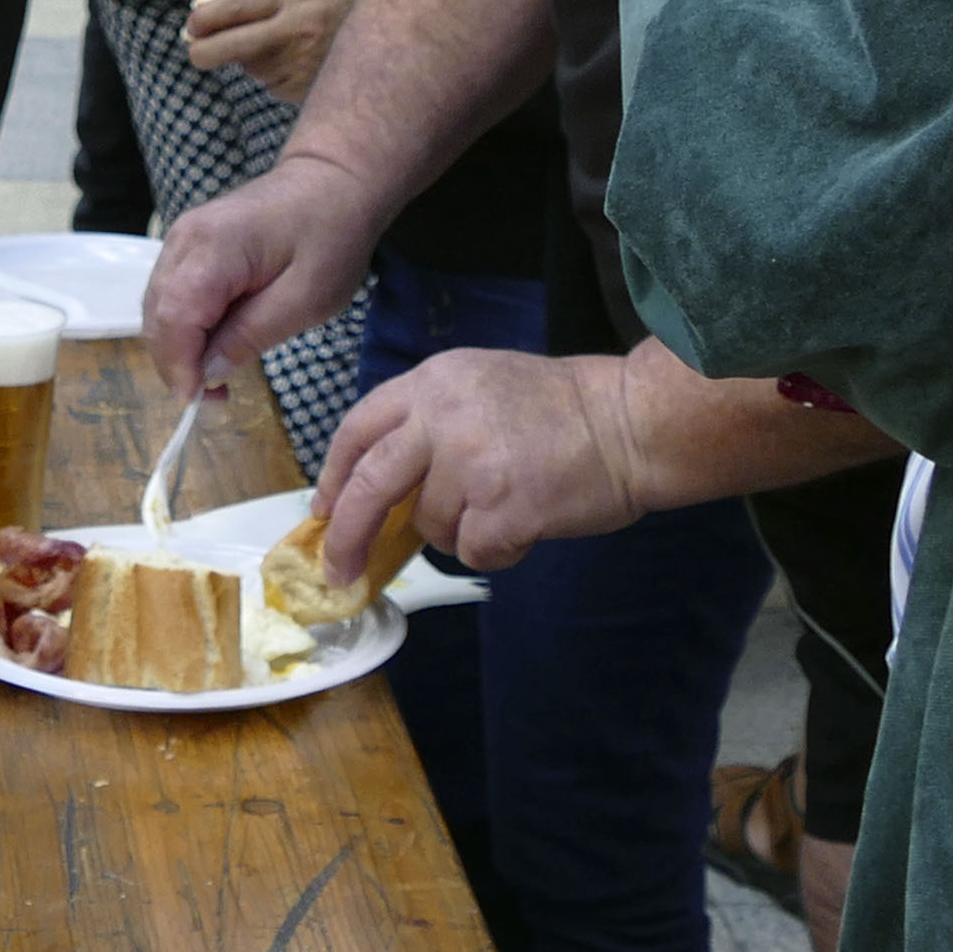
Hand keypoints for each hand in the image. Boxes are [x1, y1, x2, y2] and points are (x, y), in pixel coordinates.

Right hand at [139, 151, 379, 400]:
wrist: (333, 180)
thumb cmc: (331, 236)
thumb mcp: (306, 298)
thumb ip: (252, 335)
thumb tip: (208, 371)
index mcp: (213, 249)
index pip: (173, 318)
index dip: (178, 366)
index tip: (199, 403)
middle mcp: (184, 239)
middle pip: (155, 315)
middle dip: (174, 363)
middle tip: (213, 398)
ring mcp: (182, 237)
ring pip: (156, 306)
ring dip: (177, 347)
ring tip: (214, 376)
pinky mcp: (190, 242)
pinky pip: (170, 292)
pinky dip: (183, 325)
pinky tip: (213, 343)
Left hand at [188, 0, 362, 103]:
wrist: (410, 30)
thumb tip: (228, 2)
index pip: (233, 6)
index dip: (205, 18)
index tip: (192, 25)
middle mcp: (296, 29)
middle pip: (230, 46)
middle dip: (204, 52)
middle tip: (196, 54)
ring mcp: (304, 63)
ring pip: (255, 70)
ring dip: (254, 63)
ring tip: (282, 48)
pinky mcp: (313, 91)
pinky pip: (277, 88)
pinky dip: (279, 79)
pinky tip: (303, 65)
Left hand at [318, 347, 640, 580]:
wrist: (631, 422)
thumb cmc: (564, 409)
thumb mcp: (481, 386)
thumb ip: (429, 422)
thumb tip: (383, 488)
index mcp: (432, 383)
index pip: (358, 429)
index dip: (334, 476)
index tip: (321, 510)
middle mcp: (442, 418)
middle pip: (369, 485)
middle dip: (346, 535)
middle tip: (338, 568)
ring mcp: (471, 464)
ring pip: (430, 526)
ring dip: (459, 531)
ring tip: (506, 503)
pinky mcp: (502, 509)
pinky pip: (472, 551)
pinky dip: (496, 549)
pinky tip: (527, 522)